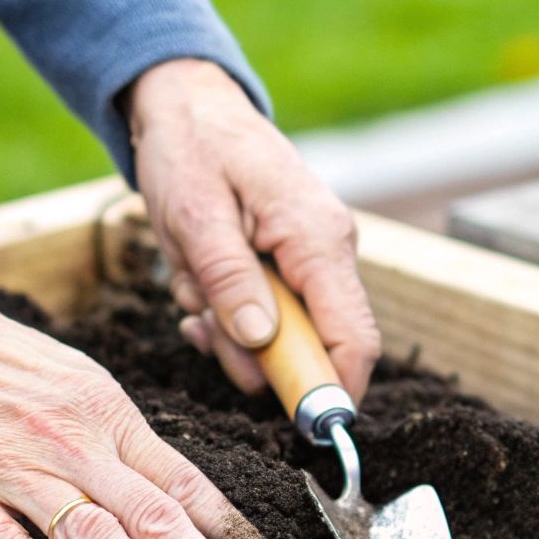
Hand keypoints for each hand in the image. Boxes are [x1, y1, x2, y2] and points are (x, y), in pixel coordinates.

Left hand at [126, 58, 380, 400]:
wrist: (185, 105)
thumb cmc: (191, 149)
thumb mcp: (195, 216)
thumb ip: (231, 280)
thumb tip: (263, 342)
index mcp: (318, 238)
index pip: (354, 338)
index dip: (335, 392)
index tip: (304, 432)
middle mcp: (327, 252)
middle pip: (314, 346)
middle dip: (251, 353)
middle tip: (197, 316)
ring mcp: (309, 259)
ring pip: (278, 337)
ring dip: (227, 329)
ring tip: (191, 280)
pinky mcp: (287, 264)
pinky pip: (263, 316)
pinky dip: (224, 313)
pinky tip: (197, 282)